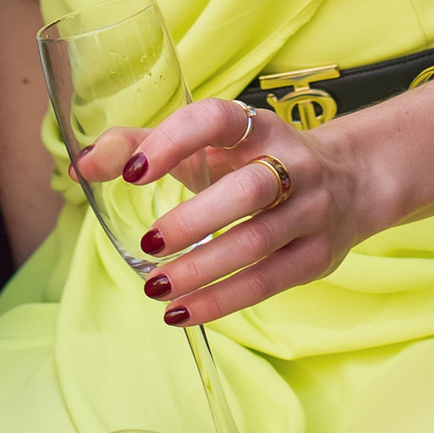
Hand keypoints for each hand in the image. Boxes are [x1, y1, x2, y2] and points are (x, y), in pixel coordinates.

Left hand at [79, 96, 391, 326]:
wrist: (350, 182)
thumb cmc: (254, 161)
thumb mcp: (208, 145)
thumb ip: (144, 146)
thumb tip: (82, 165)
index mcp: (256, 125)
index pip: (216, 120)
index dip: (174, 141)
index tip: (133, 172)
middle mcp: (291, 162)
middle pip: (247, 190)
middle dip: (195, 219)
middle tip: (148, 243)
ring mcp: (310, 210)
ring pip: (258, 241)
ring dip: (203, 269)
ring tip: (155, 288)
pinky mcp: (317, 255)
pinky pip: (269, 281)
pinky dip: (222, 300)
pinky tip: (182, 312)